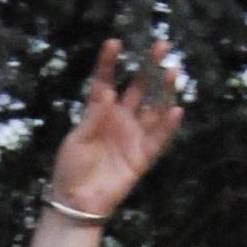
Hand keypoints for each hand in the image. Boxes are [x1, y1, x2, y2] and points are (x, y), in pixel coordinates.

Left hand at [48, 37, 182, 219]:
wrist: (76, 204)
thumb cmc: (70, 170)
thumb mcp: (77, 140)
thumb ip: (93, 117)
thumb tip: (109, 93)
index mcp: (99, 111)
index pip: (105, 80)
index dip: (109, 62)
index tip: (114, 42)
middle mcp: (119, 119)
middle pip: (138, 87)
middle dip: (149, 66)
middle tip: (161, 45)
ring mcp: (132, 136)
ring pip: (153, 108)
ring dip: (163, 91)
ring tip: (171, 72)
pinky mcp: (142, 156)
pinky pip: (158, 139)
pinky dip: (167, 126)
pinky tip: (176, 110)